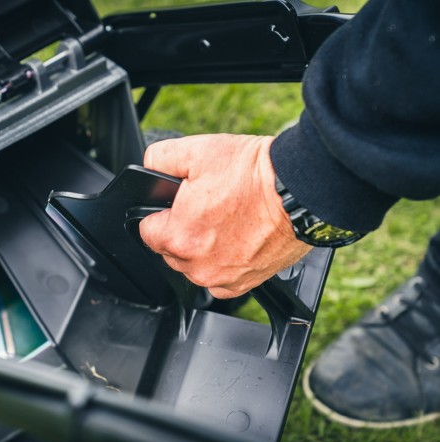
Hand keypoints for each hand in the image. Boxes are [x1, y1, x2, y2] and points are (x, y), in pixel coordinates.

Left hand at [139, 134, 311, 298]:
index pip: (147, 230)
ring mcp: (222, 278)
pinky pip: (221, 279)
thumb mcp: (196, 151)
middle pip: (171, 250)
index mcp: (178, 237)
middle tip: (207, 206)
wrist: (301, 190)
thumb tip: (148, 168)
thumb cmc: (254, 174)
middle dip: (182, 229)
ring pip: (195, 266)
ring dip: (203, 248)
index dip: (161, 212)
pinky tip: (238, 238)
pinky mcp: (245, 284)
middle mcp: (197, 266)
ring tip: (226, 219)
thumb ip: (159, 160)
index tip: (179, 203)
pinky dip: (225, 262)